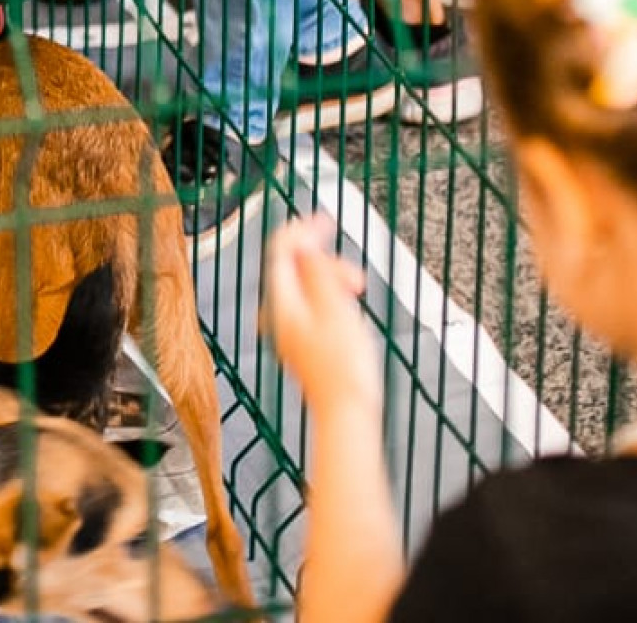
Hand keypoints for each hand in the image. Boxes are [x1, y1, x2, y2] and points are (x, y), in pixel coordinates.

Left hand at [263, 217, 381, 415]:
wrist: (349, 415)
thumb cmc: (345, 370)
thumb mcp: (334, 308)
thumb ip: (316, 272)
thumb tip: (302, 245)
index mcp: (281, 304)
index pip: (281, 253)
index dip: (301, 231)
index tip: (322, 220)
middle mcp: (279, 316)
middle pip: (295, 269)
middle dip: (326, 262)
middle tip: (354, 274)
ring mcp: (290, 331)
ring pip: (307, 287)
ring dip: (332, 281)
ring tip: (357, 296)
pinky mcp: (304, 343)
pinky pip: (313, 306)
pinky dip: (331, 299)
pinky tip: (350, 311)